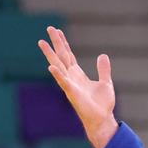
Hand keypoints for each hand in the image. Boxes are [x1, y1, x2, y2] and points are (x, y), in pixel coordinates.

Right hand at [38, 26, 117, 147]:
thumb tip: (102, 55)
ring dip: (50, 55)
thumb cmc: (102, 104)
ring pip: (58, 66)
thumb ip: (103, 69)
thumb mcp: (105, 83)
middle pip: (61, 56)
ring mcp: (70, 84)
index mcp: (78, 74)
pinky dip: (58, 75)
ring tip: (41, 42)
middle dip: (56, 43)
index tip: (58, 31)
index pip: (69, 55)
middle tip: (49, 28)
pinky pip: (64, 82)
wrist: (102, 119)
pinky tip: (51, 67)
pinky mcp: (72, 93)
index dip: (64, 43)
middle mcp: (71, 77)